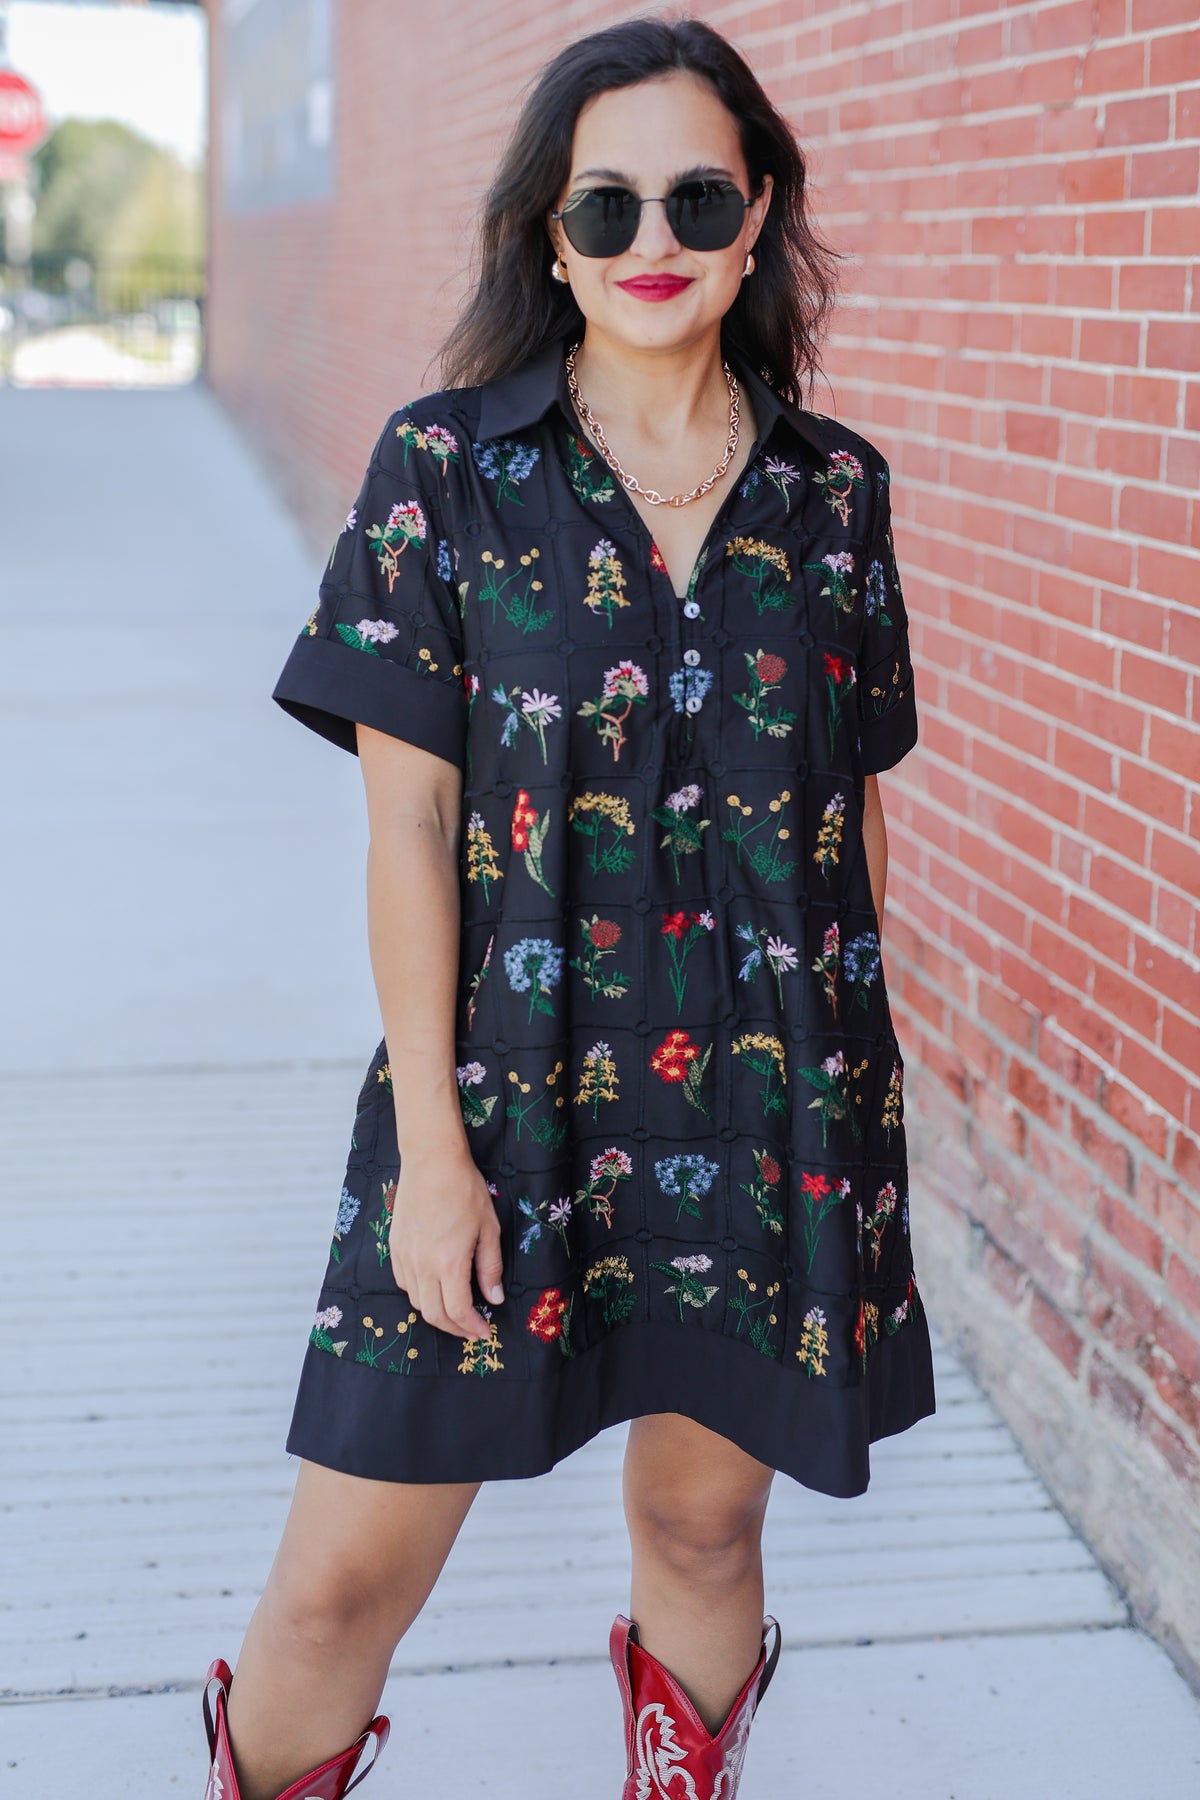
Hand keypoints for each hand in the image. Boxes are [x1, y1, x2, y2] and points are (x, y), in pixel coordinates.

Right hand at [387, 1145, 503, 1339]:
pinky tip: (434, 1288)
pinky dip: (420, 1294)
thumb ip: (490, 1267)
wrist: (431, 1162)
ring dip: (437, 1313)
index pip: (458, 1311)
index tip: (484, 1332)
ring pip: (416, 1302)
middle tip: (471, 1329)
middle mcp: (422, 1265)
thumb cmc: (465, 1190)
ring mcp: (405, 1257)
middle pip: (434, 1315)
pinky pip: (404, 1283)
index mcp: (449, 1263)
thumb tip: (495, 1298)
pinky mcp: (395, 1247)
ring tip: (455, 1311)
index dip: (471, 1328)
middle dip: (454, 1329)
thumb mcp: (488, 1228)